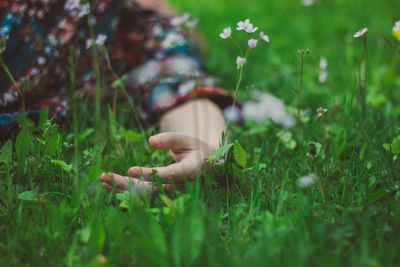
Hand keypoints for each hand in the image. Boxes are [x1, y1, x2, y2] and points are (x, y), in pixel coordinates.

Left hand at [100, 132, 217, 192]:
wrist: (207, 166)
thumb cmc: (197, 150)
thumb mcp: (187, 139)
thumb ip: (170, 139)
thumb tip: (150, 141)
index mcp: (189, 172)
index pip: (167, 175)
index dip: (149, 174)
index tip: (130, 170)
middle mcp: (178, 186)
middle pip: (150, 188)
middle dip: (125, 184)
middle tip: (104, 176)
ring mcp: (170, 192)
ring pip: (144, 193)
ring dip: (122, 188)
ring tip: (102, 180)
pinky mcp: (162, 193)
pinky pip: (143, 194)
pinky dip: (126, 190)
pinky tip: (110, 185)